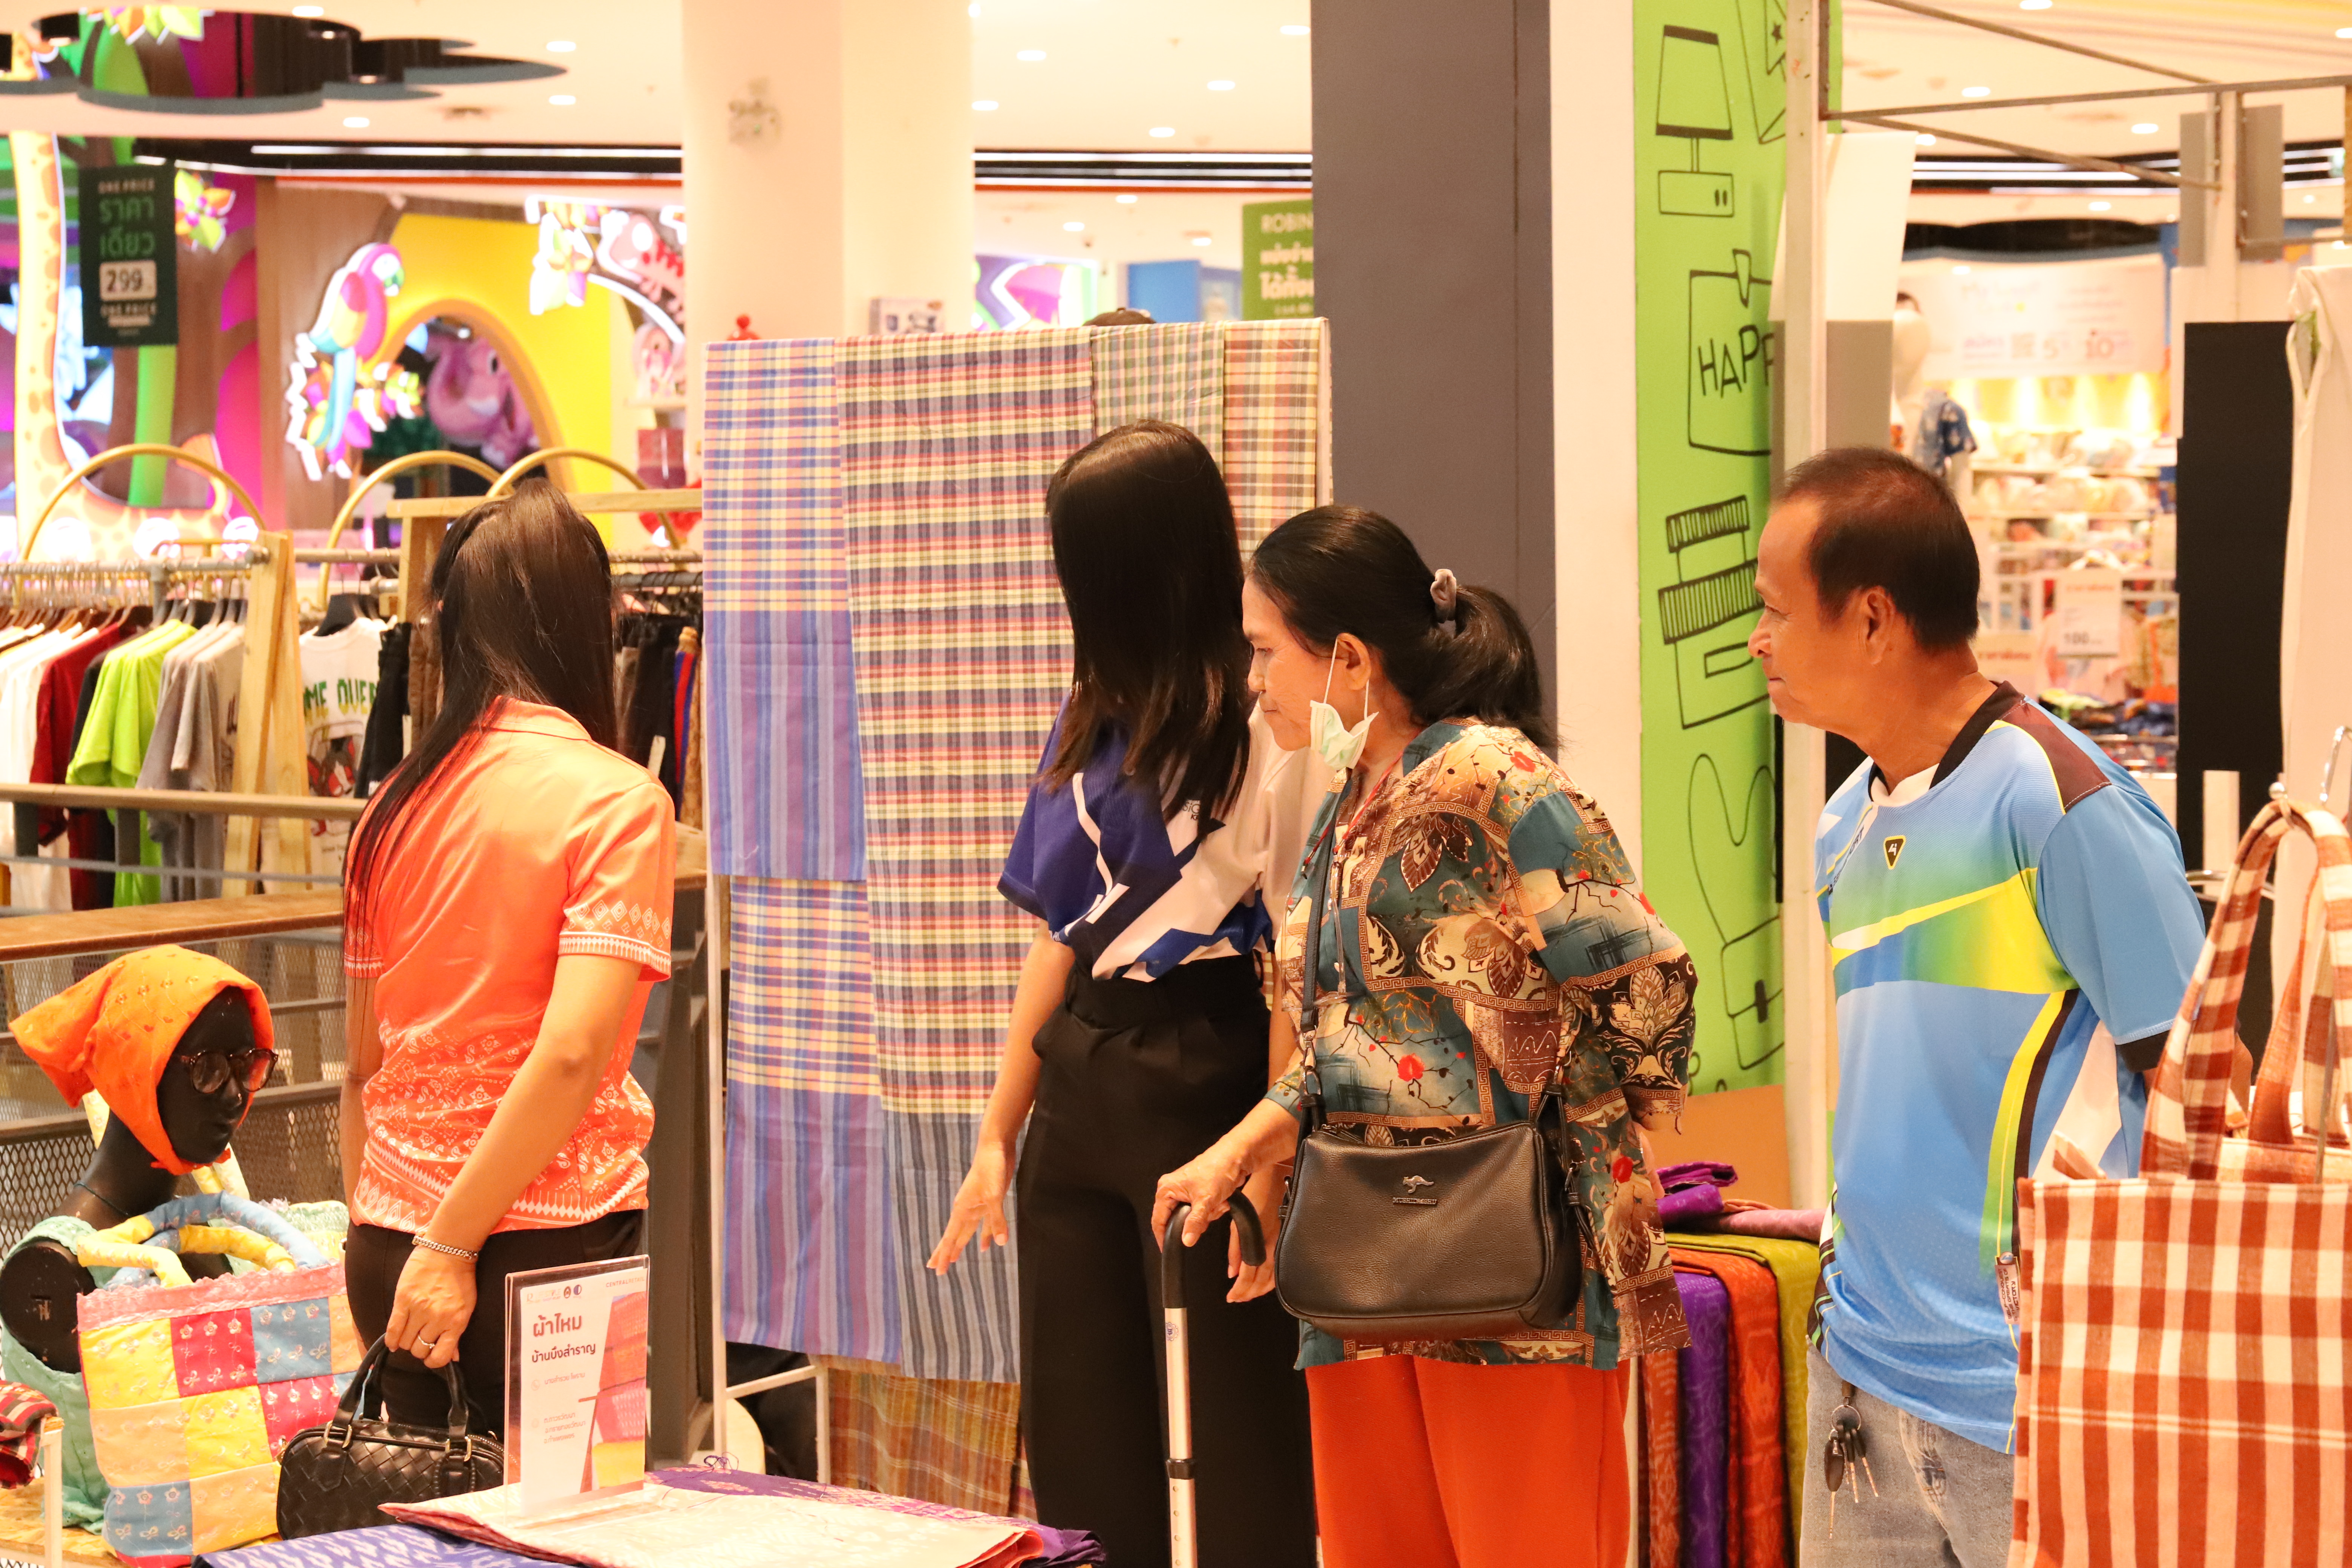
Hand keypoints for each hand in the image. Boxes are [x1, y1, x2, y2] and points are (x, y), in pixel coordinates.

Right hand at [383, 1244, 476, 1369]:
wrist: (449, 1250)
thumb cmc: (460, 1279)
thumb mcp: (466, 1307)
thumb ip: (457, 1333)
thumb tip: (453, 1357)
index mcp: (456, 1322)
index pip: (440, 1357)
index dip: (434, 1361)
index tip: (431, 1356)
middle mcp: (437, 1319)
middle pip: (419, 1350)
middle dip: (419, 1348)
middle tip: (420, 1339)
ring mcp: (419, 1310)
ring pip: (406, 1342)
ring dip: (406, 1342)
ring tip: (410, 1334)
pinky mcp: (403, 1300)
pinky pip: (393, 1329)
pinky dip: (392, 1339)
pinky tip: (393, 1342)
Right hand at [928, 1141, 1012, 1272]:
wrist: (995, 1147)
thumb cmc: (991, 1168)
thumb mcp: (995, 1195)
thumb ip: (996, 1219)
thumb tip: (1000, 1243)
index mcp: (962, 1209)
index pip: (950, 1237)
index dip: (944, 1254)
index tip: (935, 1270)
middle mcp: (967, 1209)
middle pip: (954, 1236)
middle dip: (946, 1253)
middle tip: (936, 1269)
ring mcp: (978, 1205)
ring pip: (967, 1231)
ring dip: (962, 1245)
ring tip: (955, 1260)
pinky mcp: (990, 1201)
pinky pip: (985, 1223)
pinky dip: (985, 1235)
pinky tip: (987, 1246)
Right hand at [1152, 1140, 1249, 1251]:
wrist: (1237, 1157)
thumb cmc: (1218, 1170)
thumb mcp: (1205, 1200)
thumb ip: (1194, 1222)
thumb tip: (1186, 1241)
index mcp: (1167, 1189)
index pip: (1158, 1219)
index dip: (1163, 1236)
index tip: (1167, 1250)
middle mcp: (1173, 1190)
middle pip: (1178, 1220)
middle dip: (1197, 1220)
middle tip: (1209, 1212)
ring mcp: (1186, 1192)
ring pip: (1193, 1218)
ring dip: (1209, 1214)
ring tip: (1218, 1202)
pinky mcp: (1199, 1194)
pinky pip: (1202, 1212)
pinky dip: (1213, 1209)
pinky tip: (1222, 1200)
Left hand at [1226, 1165, 1285, 1303]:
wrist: (1274, 1179)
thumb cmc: (1255, 1196)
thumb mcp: (1237, 1222)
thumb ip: (1235, 1249)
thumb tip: (1232, 1272)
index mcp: (1259, 1241)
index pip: (1249, 1274)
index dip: (1240, 1289)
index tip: (1232, 1296)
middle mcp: (1272, 1246)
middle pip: (1262, 1280)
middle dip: (1249, 1293)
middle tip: (1238, 1298)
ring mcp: (1280, 1243)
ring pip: (1273, 1276)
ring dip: (1260, 1289)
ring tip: (1249, 1295)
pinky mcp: (1284, 1239)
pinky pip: (1279, 1266)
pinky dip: (1272, 1279)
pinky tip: (1266, 1282)